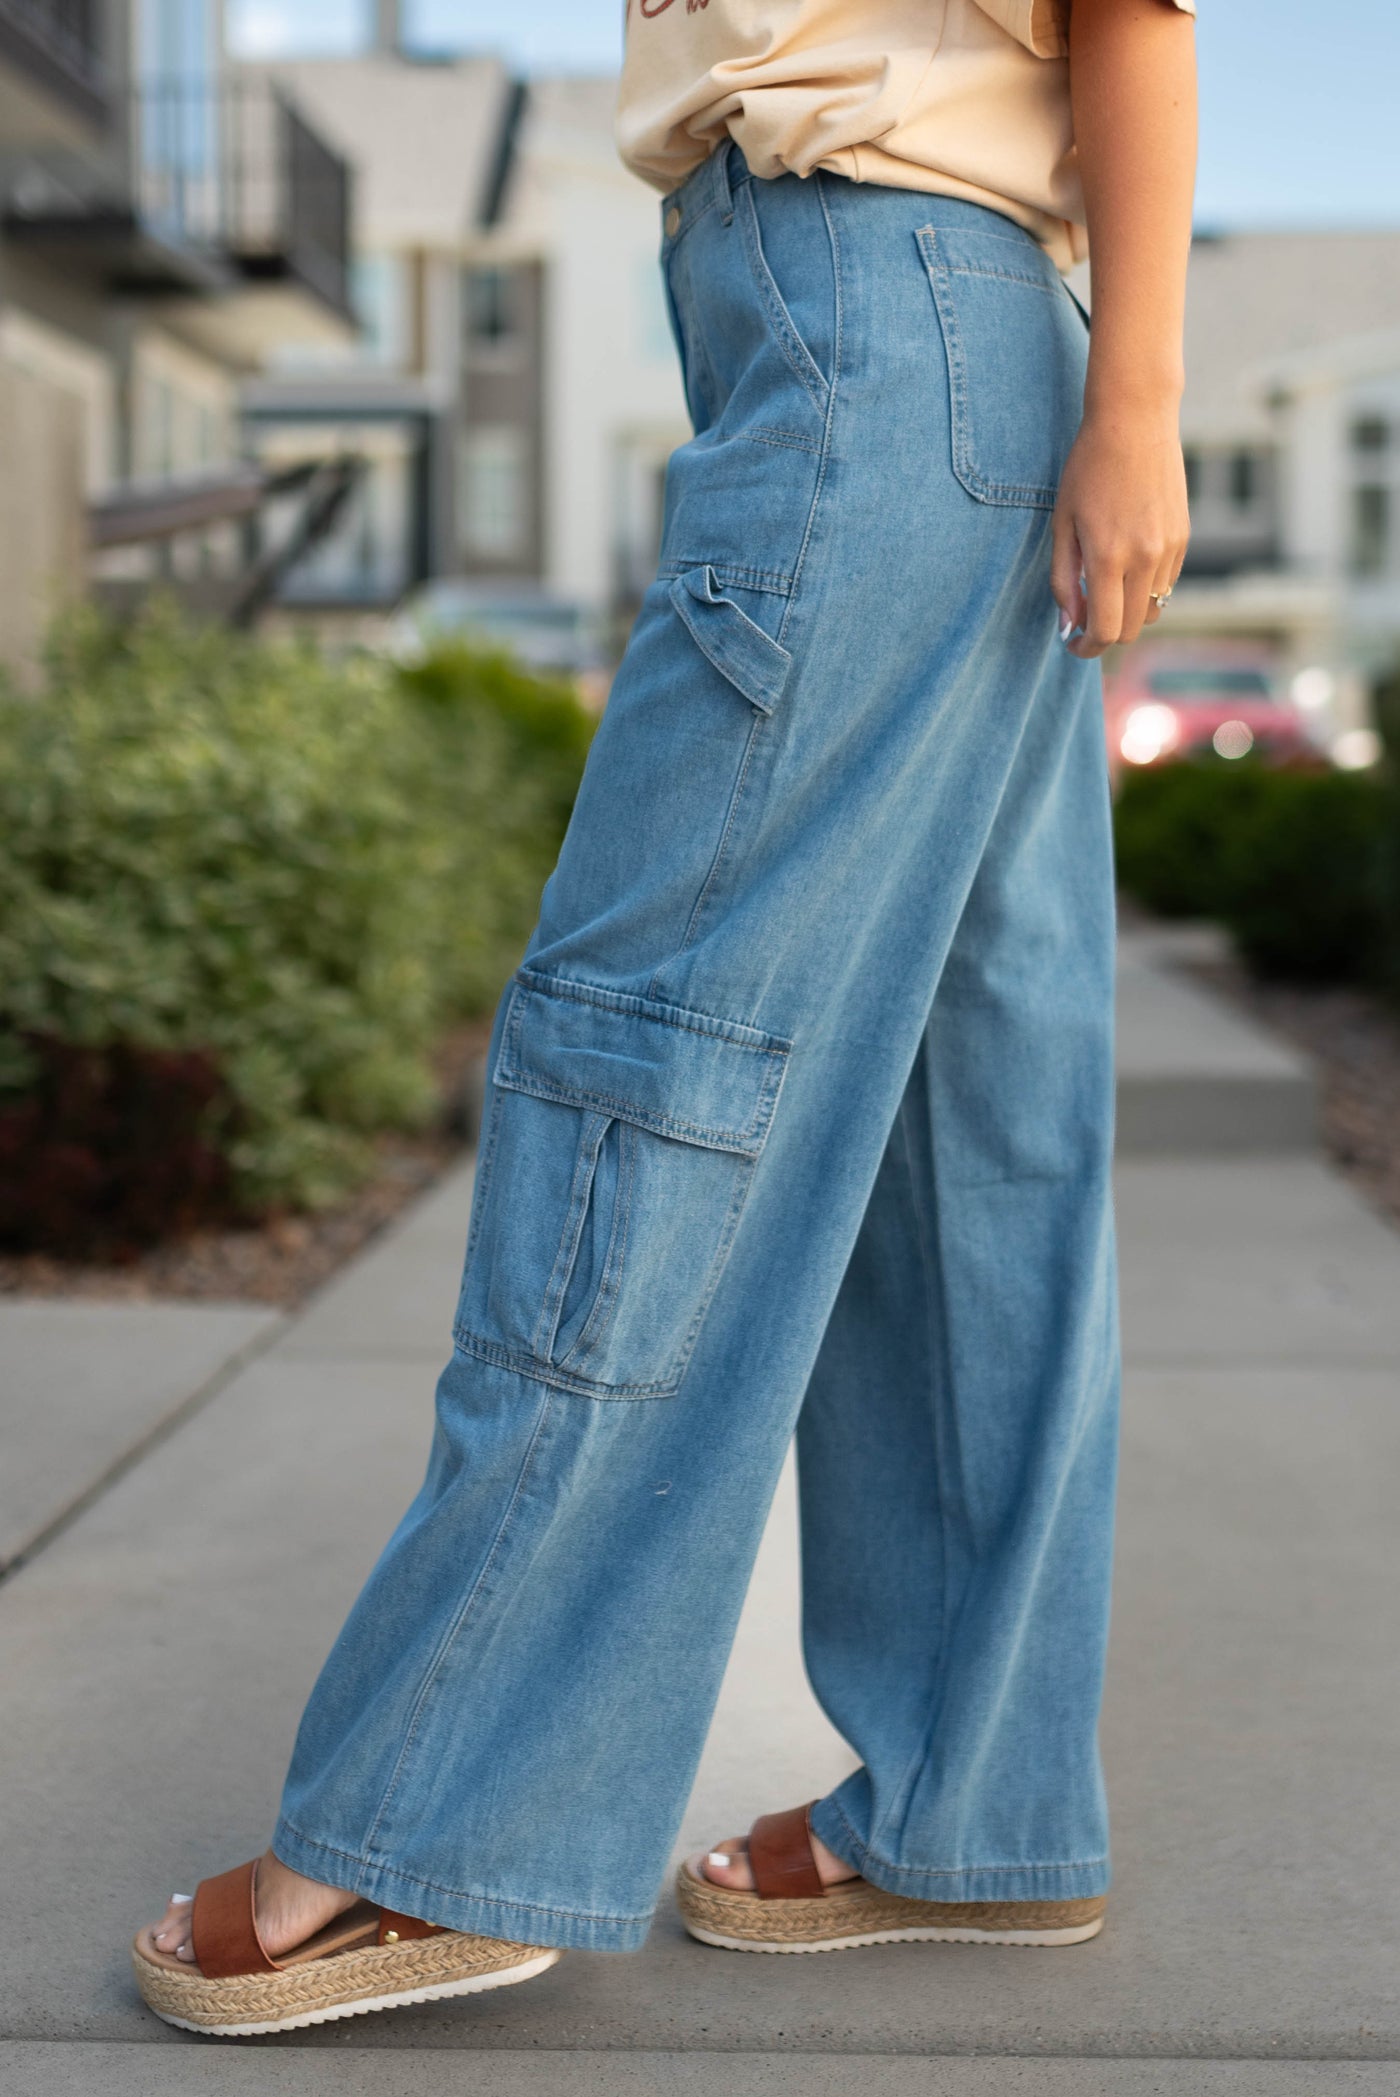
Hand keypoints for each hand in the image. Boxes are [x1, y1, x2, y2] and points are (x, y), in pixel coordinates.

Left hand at [1050, 405, 1189, 658]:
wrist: (1136, 421)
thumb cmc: (1088, 468)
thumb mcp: (1062, 523)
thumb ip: (1064, 579)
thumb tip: (1070, 623)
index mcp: (1110, 557)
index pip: (1105, 630)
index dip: (1086, 648)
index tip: (1073, 644)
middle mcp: (1146, 558)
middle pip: (1131, 629)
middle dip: (1105, 634)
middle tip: (1084, 618)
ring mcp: (1170, 549)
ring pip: (1153, 610)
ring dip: (1127, 613)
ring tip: (1104, 589)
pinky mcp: (1184, 538)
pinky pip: (1166, 584)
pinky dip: (1145, 588)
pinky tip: (1126, 562)